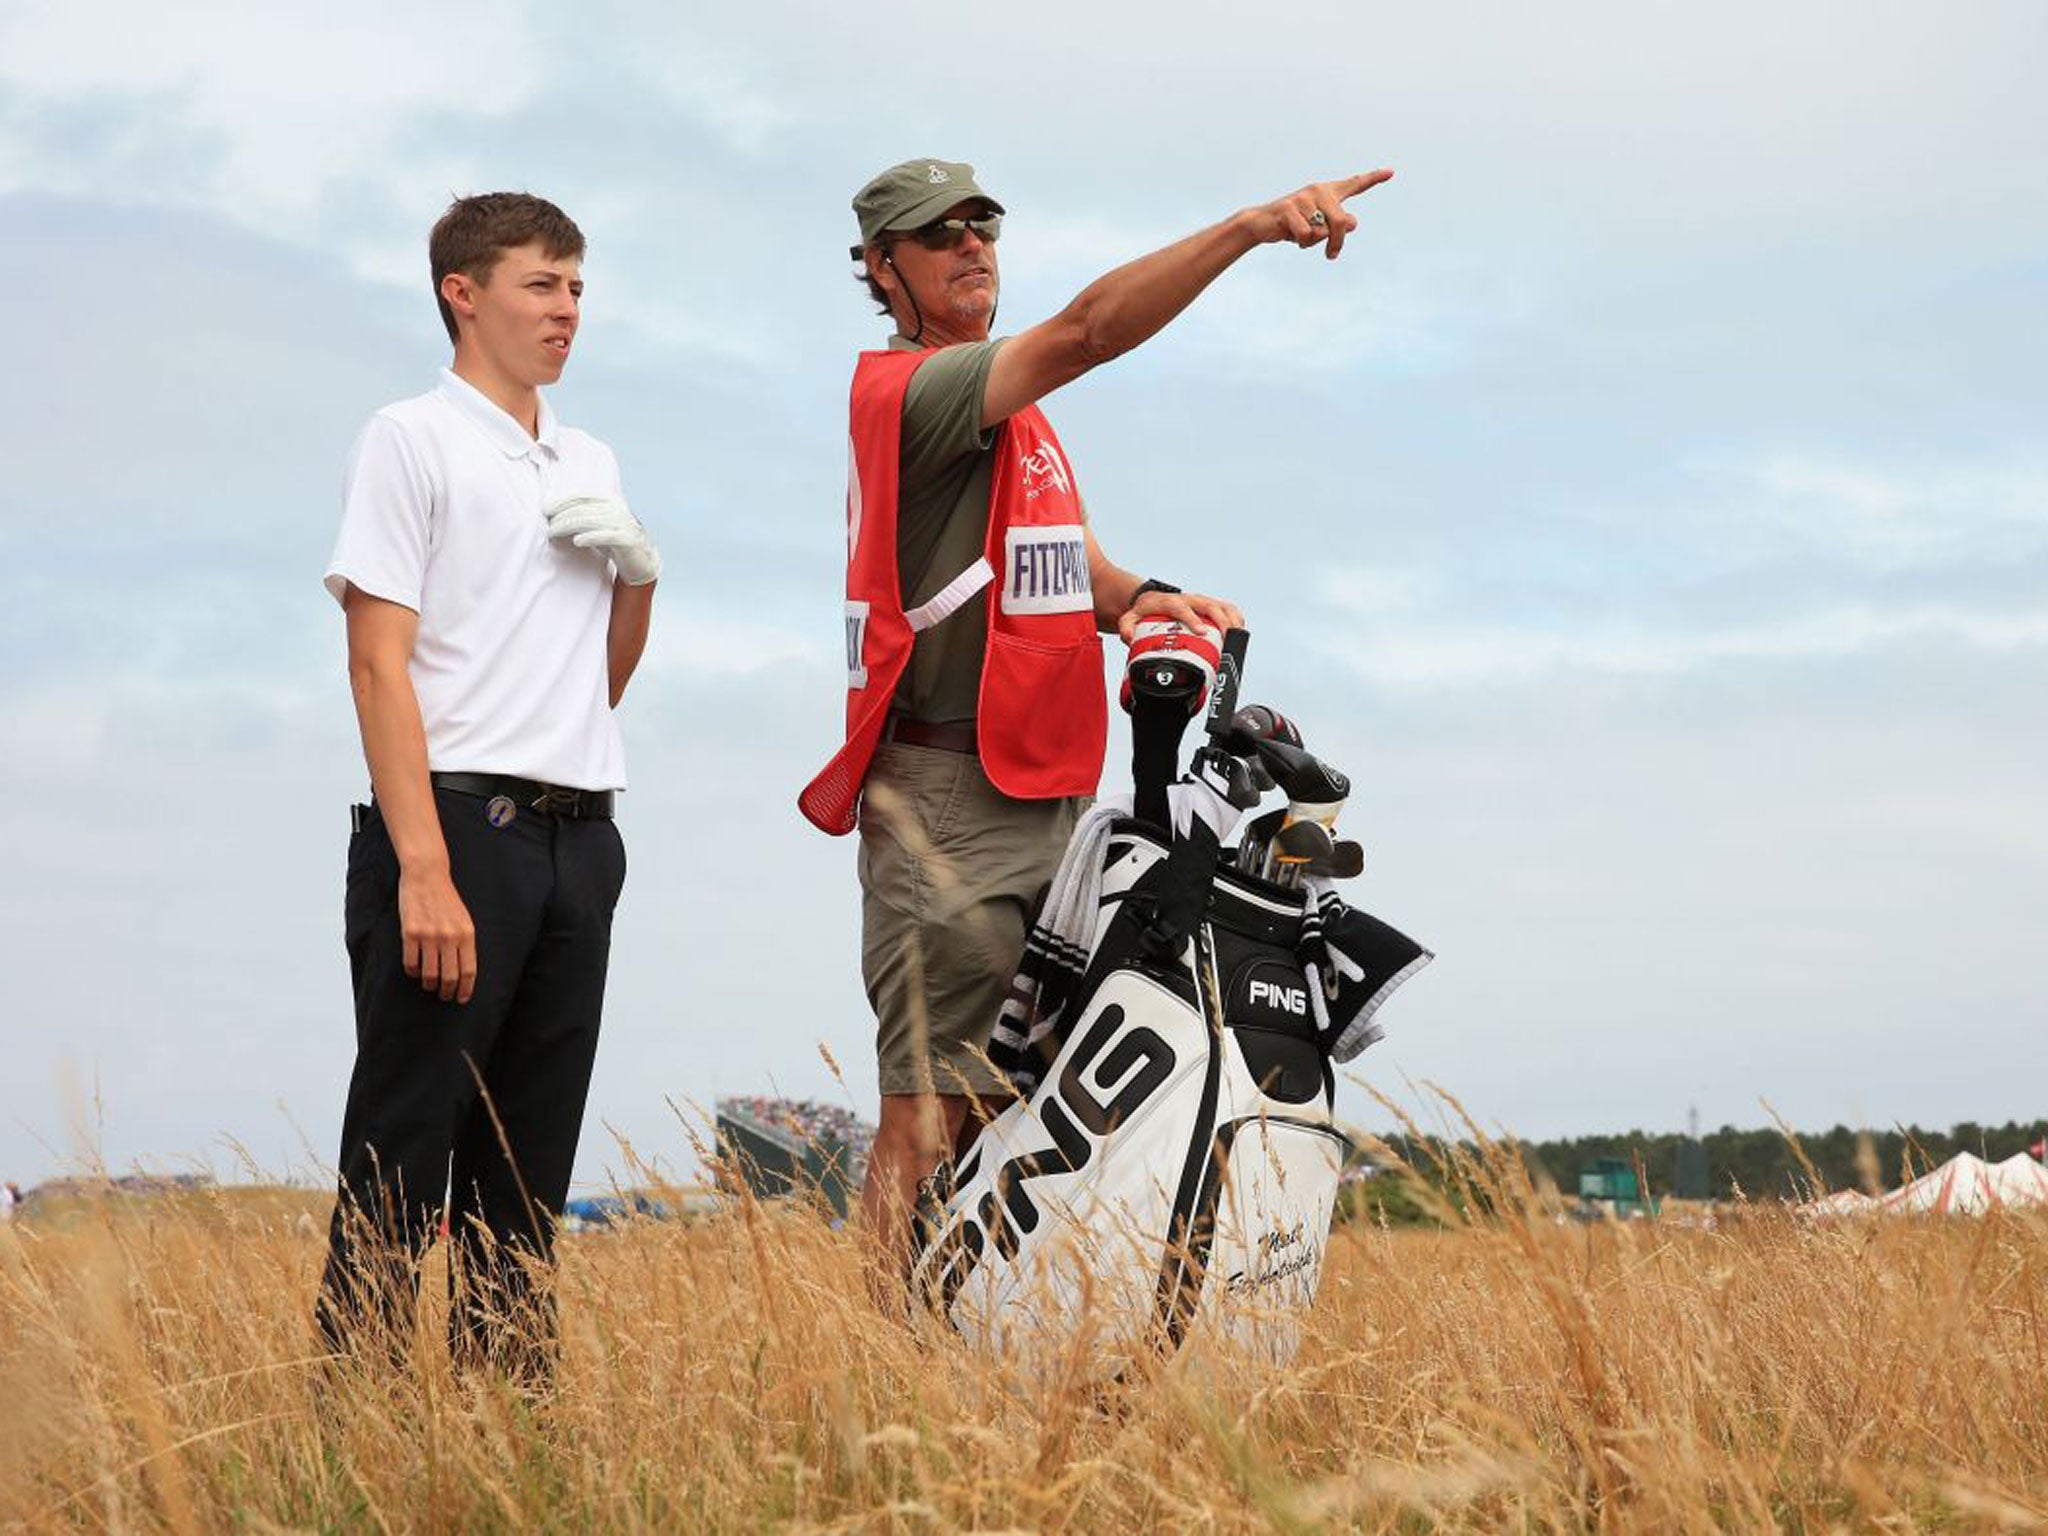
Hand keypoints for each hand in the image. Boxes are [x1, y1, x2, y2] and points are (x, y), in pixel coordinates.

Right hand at [398, 864, 476, 1003]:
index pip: (469, 971)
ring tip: (429, 985)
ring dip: (429, 984)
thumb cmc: (447, 899)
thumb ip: (465, 942)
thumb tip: (464, 971)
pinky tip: (414, 971)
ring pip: (429, 973)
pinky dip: (412, 972)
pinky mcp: (410, 933)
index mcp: (467, 934)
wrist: (427, 875)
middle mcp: (449, 937)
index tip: (462, 998)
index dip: (465, 989)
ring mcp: (429, 935)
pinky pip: (410, 963)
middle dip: (447, 991)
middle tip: (444, 996)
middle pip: (450, 977)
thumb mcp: (464, 919)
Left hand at [545, 496, 661, 585]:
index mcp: (610, 500)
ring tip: (553, 533)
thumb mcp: (597, 523)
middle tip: (548, 526)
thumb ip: (581, 513)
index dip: (562, 500)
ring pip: (591, 521)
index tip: (545, 509)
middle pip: (584, 508)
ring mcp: (624, 524)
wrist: (641, 561)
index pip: (582, 495)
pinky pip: (606, 536)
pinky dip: (590, 537)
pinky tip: (576, 541)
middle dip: (562, 516)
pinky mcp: (628, 540)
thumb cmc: (613, 541)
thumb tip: (549, 507)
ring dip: (568, 526)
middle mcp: (618, 509)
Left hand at [1118, 588, 1245, 644]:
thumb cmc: (1145, 612)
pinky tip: (1240, 632)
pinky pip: (1227, 608)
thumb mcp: (1130, 618)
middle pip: (1208, 605)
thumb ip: (1127, 627)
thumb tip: (1129, 638)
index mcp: (1169, 602)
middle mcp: (1188, 599)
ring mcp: (1200, 602)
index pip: (1181, 608)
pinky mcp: (1209, 605)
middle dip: (1219, 621)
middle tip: (1225, 638)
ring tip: (1238, 636)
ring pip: (1221, 605)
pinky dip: (1236, 618)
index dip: (1192, 619)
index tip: (1202, 632)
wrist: (1151, 599)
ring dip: (1231, 619)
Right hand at [1247, 170, 1392, 258]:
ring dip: (1312, 243)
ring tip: (1298, 236)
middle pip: (1342, 222)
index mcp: (1328, 193)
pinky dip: (1300, 242)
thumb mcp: (1318, 226)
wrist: (1261, 224)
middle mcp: (1318, 190)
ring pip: (1322, 231)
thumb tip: (1352, 222)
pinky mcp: (1289, 207)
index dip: (1373, 178)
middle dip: (1337, 243)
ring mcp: (1304, 197)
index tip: (1391, 172)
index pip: (1354, 185)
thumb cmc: (1292, 225)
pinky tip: (1289, 235)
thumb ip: (1337, 224)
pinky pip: (1306, 234)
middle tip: (1331, 256)